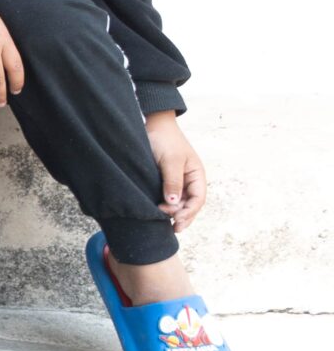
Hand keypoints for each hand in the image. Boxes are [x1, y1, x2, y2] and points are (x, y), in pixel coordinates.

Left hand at [143, 111, 207, 230]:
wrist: (152, 124)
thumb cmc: (164, 140)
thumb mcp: (170, 160)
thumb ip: (172, 181)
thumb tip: (173, 203)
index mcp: (197, 175)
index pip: (198, 199)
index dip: (189, 212)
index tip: (177, 221)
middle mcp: (189, 179)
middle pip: (190, 204)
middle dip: (182, 216)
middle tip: (171, 227)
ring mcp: (178, 180)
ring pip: (179, 202)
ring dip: (173, 212)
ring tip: (161, 219)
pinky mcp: (165, 179)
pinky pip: (168, 196)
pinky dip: (166, 205)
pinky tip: (158, 211)